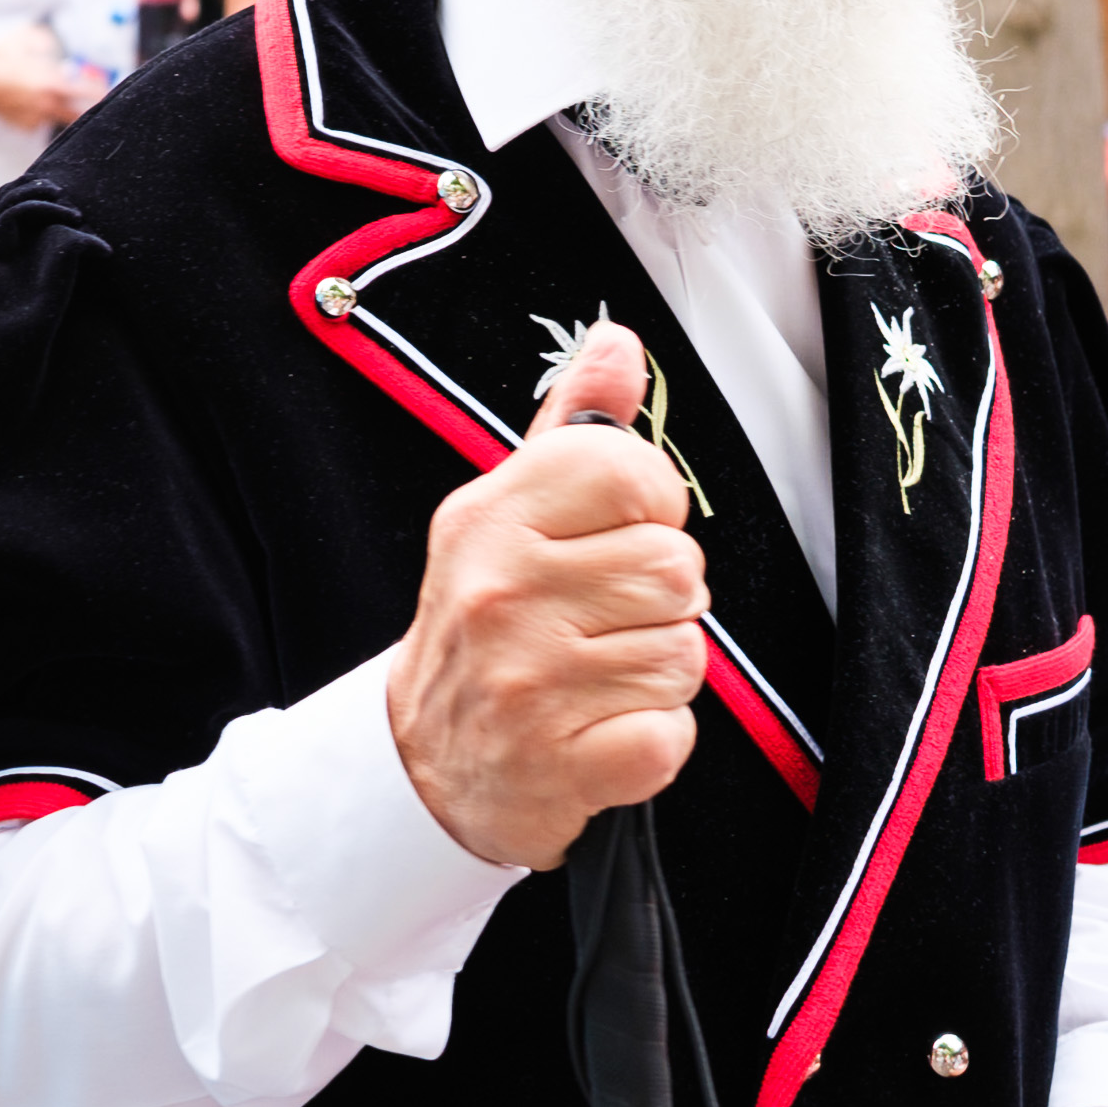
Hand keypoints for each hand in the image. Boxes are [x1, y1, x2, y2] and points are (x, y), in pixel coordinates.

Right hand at [0, 32, 91, 133]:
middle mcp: (47, 103)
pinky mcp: (23, 125)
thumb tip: (53, 48)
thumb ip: (44, 43)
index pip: (86, 91)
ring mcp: (35, 117)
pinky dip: (35, 113)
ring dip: (54, 109)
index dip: (99, 92)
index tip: (107, 92)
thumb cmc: (0, 60)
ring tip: (37, 95)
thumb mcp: (24, 40)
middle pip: (76, 114)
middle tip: (93, 108)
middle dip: (86, 111)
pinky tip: (23, 102)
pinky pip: (37, 121)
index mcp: (52, 83)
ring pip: (54, 116)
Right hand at [383, 322, 705, 869]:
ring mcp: (527, 684)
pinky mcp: (561, 765)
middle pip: (676, 568)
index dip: (654, 504)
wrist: (422, 764)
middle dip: (661, 599)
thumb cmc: (482, 626)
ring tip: (597, 674)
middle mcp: (501, 594)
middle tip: (604, 618)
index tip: (624, 532)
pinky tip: (600, 728)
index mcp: (490, 519)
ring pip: (685, 654)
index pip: (632, 473)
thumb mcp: (509, 512)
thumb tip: (617, 341)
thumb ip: (574, 430)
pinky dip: (652, 739)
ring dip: (659, 671)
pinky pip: (672, 735)